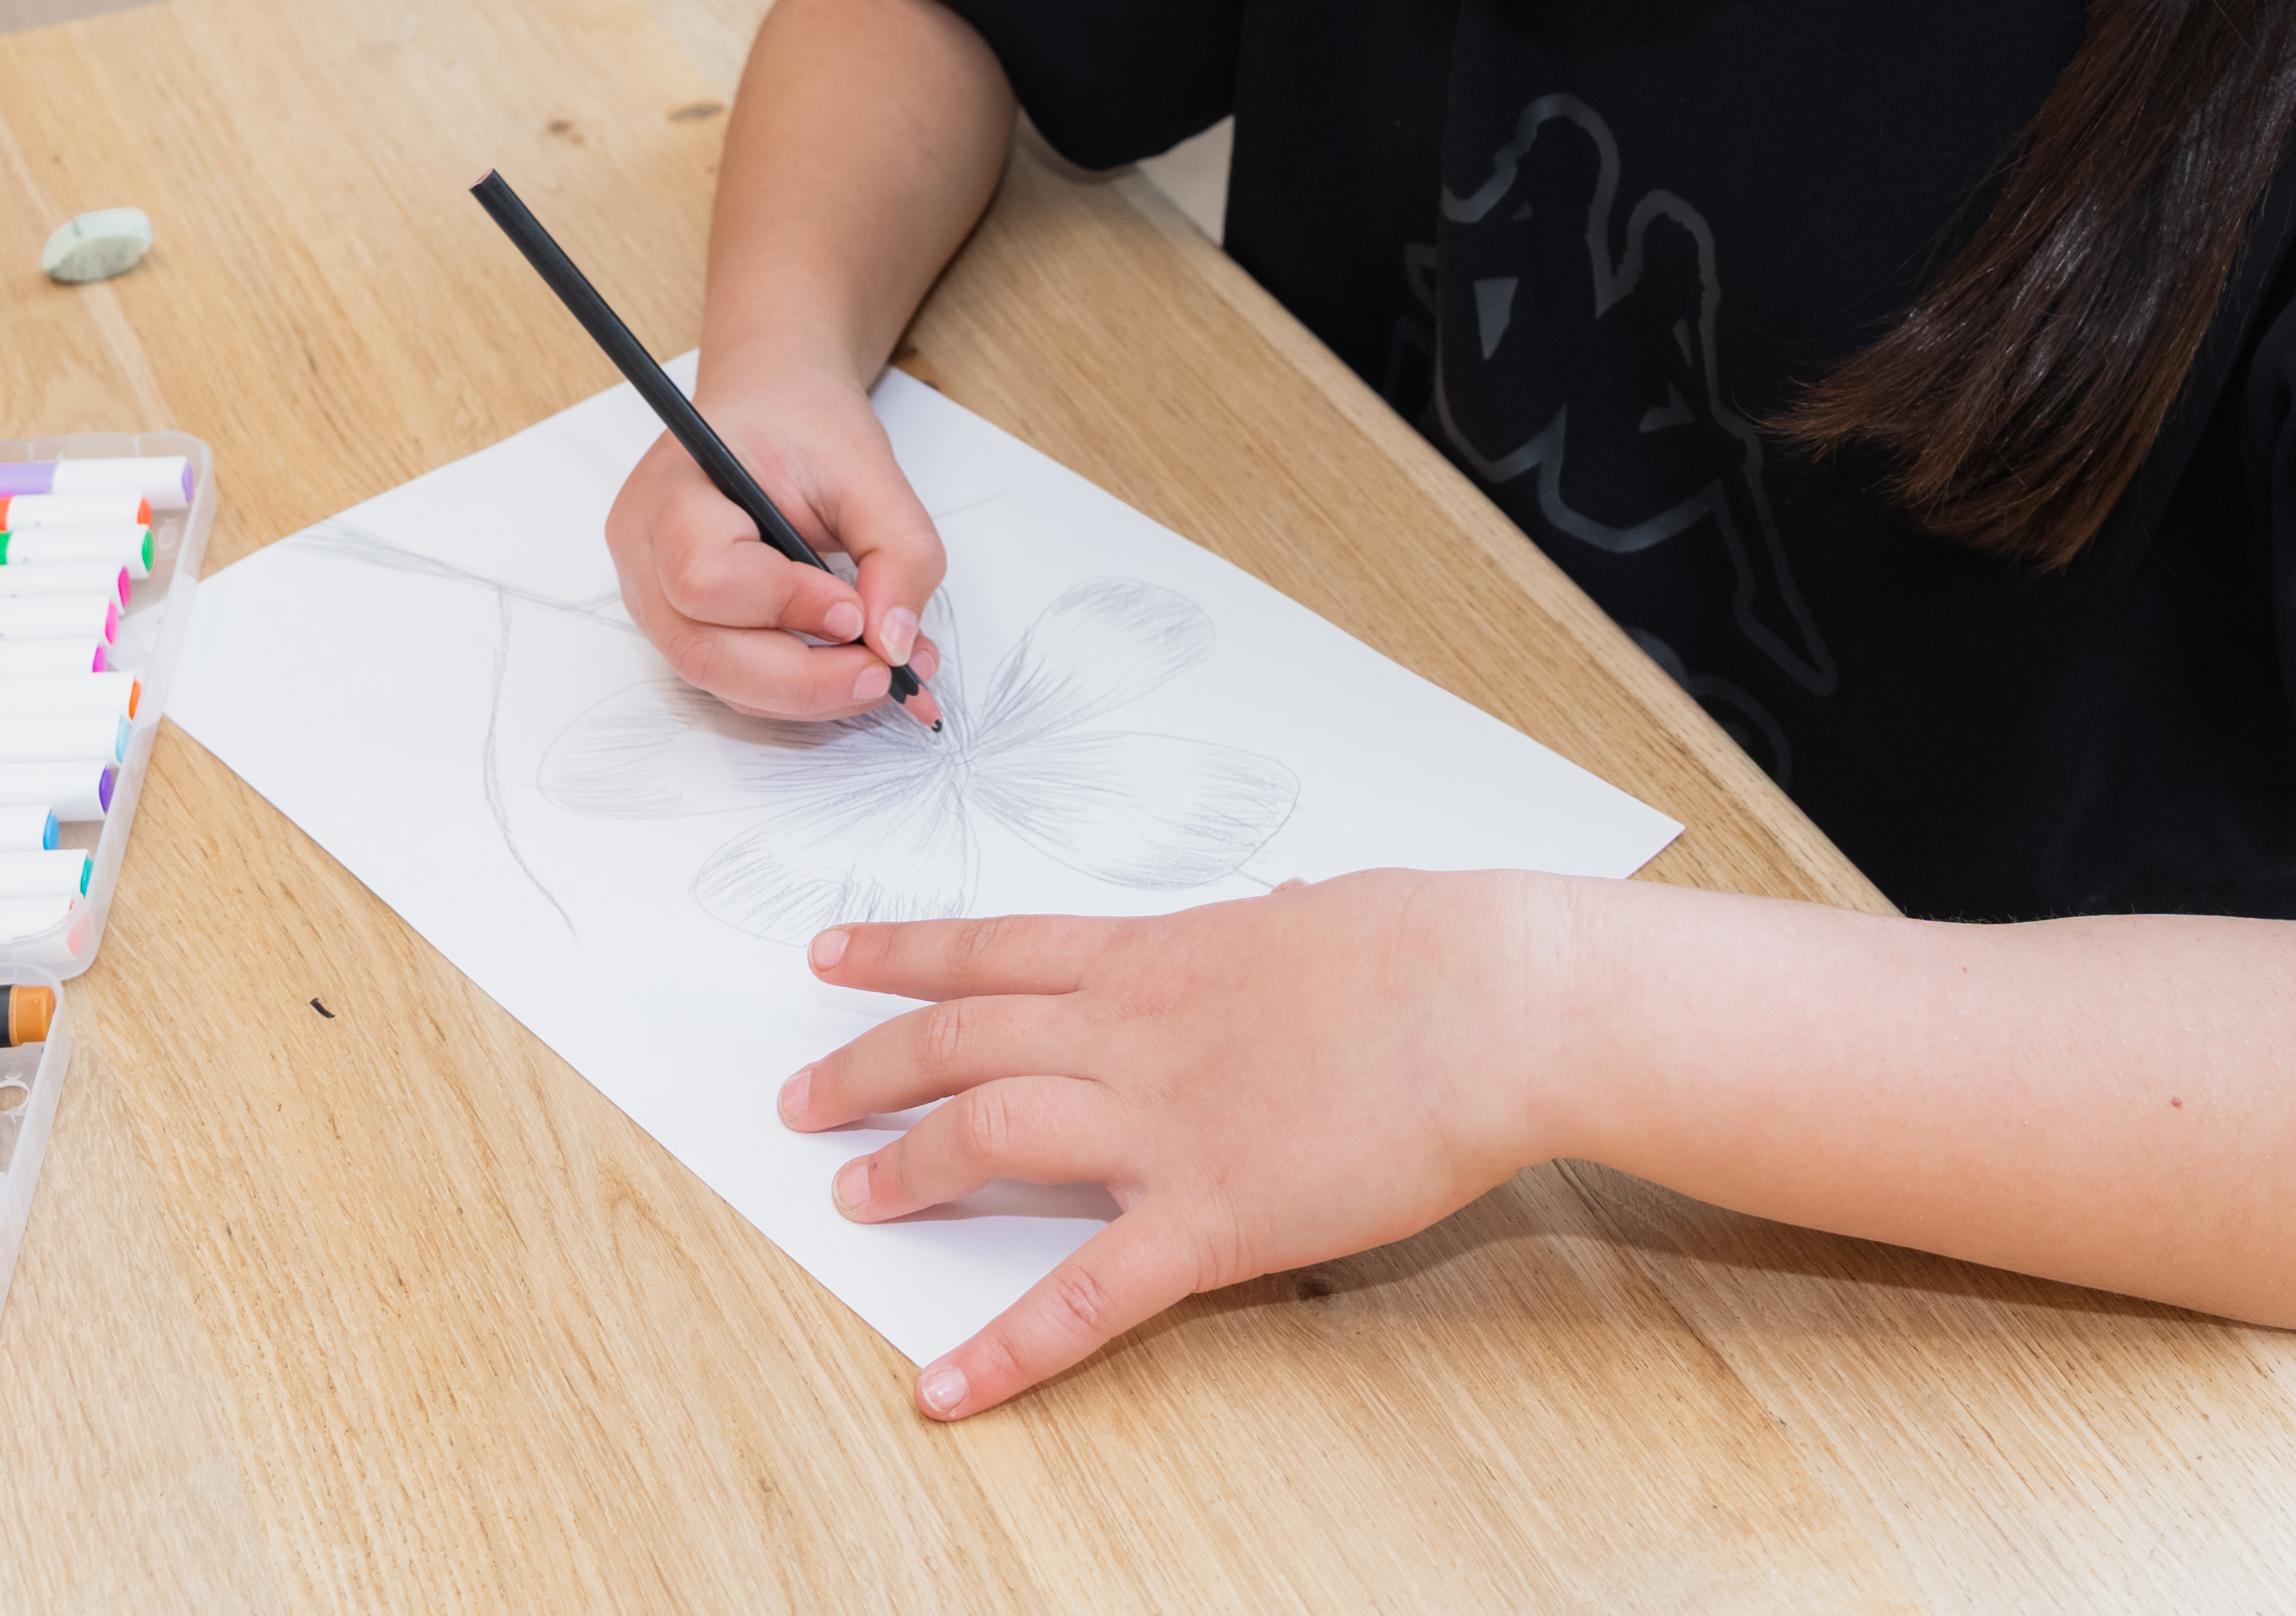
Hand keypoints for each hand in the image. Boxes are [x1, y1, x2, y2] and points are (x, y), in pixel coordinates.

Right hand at [601, 367, 947, 724]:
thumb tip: (897, 646)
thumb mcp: (870, 468)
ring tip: (884, 671)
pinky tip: (855, 670)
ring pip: (720, 681)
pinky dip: (801, 689)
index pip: (704, 577)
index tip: (857, 610)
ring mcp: (654, 599)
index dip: (785, 606)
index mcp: (669, 491)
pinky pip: (736, 680)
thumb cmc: (803, 424)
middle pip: (703, 651)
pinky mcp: (684, 626)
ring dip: (809, 693)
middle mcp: (643, 553)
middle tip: (885, 673)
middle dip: (804, 679)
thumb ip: (899, 553)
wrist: (773, 408)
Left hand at [782, 870, 1570, 1416]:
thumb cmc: (1429, 947)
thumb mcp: (1320, 914)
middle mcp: (1131, 1030)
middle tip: (800, 1099)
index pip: (993, 948)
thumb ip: (1272, 927)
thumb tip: (1276, 908)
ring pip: (988, 1132)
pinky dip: (1006, 1348)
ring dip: (905, 1165)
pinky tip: (946, 1387)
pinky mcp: (1211, 1217)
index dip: (901, 955)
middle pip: (960, 1039)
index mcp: (1155, 955)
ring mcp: (1161, 1123)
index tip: (831, 957)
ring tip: (848, 1195)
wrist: (1494, 1001)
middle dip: (867, 1067)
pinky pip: (1084, 1295)